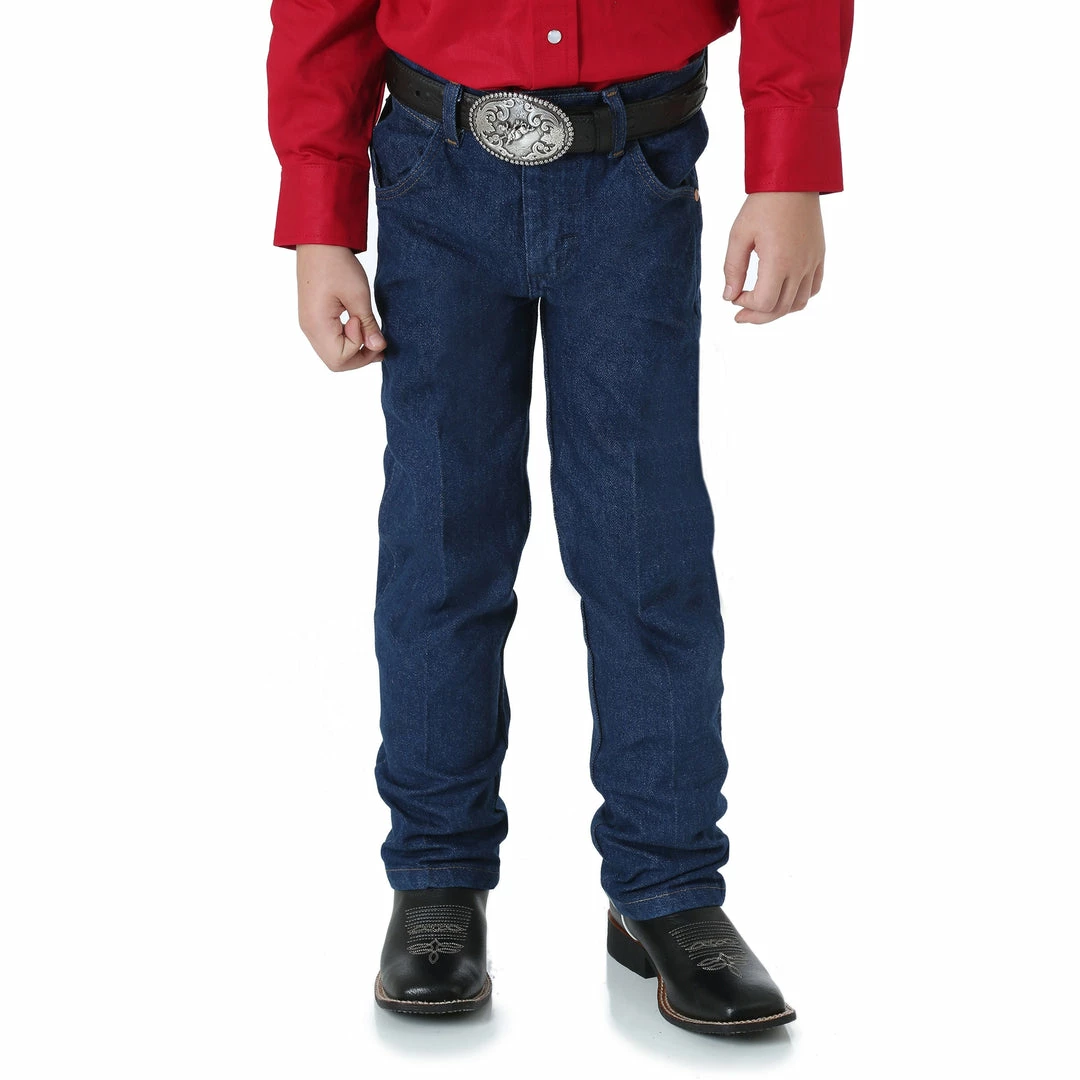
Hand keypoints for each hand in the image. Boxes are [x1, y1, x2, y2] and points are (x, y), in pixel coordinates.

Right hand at [296, 244, 385, 369]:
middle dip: (360, 357)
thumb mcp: (359, 295)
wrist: (318, 241)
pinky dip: (347, 341)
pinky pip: (330, 342)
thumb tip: (378, 347)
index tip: (364, 323)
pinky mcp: (313, 319)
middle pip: (335, 362)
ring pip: (333, 354)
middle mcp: (309, 329)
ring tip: (372, 335)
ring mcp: (309, 325)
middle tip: (378, 341)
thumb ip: (368, 324)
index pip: (340, 359)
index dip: (359, 349)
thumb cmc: (336, 263)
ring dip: (355, 350)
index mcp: (316, 325)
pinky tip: (360, 327)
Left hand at [722, 192, 824, 324]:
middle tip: (740, 315)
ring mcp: (812, 262)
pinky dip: (797, 299)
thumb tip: (729, 296)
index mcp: (779, 261)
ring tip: (760, 308)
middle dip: (757, 316)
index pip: (764, 303)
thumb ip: (732, 269)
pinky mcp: (819, 257)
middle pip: (780, 308)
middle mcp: (799, 266)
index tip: (734, 296)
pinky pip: (813, 289)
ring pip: (798, 304)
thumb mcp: (739, 235)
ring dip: (777, 311)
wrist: (793, 180)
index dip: (746, 306)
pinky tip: (782, 294)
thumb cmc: (763, 204)